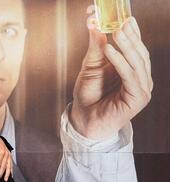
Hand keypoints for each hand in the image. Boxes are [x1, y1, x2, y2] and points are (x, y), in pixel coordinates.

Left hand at [0, 136, 12, 181]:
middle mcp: (6, 153)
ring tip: (5, 180)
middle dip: (0, 173)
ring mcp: (9, 155)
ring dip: (7, 174)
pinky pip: (11, 164)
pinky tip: (11, 176)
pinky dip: (11, 170)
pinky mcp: (10, 156)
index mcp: (0, 151)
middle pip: (4, 166)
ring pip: (9, 166)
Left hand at [70, 7, 152, 139]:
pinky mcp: (138, 98)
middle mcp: (140, 79)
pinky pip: (130, 75)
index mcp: (133, 71)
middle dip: (131, 36)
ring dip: (126, 45)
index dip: (133, 32)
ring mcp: (142, 89)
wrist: (84, 120)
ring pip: (137, 62)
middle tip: (121, 22)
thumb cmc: (88, 95)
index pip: (136, 48)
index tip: (126, 17)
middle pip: (140, 53)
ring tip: (115, 31)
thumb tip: (96, 26)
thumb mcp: (91, 67)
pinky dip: (120, 61)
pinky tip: (110, 49)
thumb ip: (96, 48)